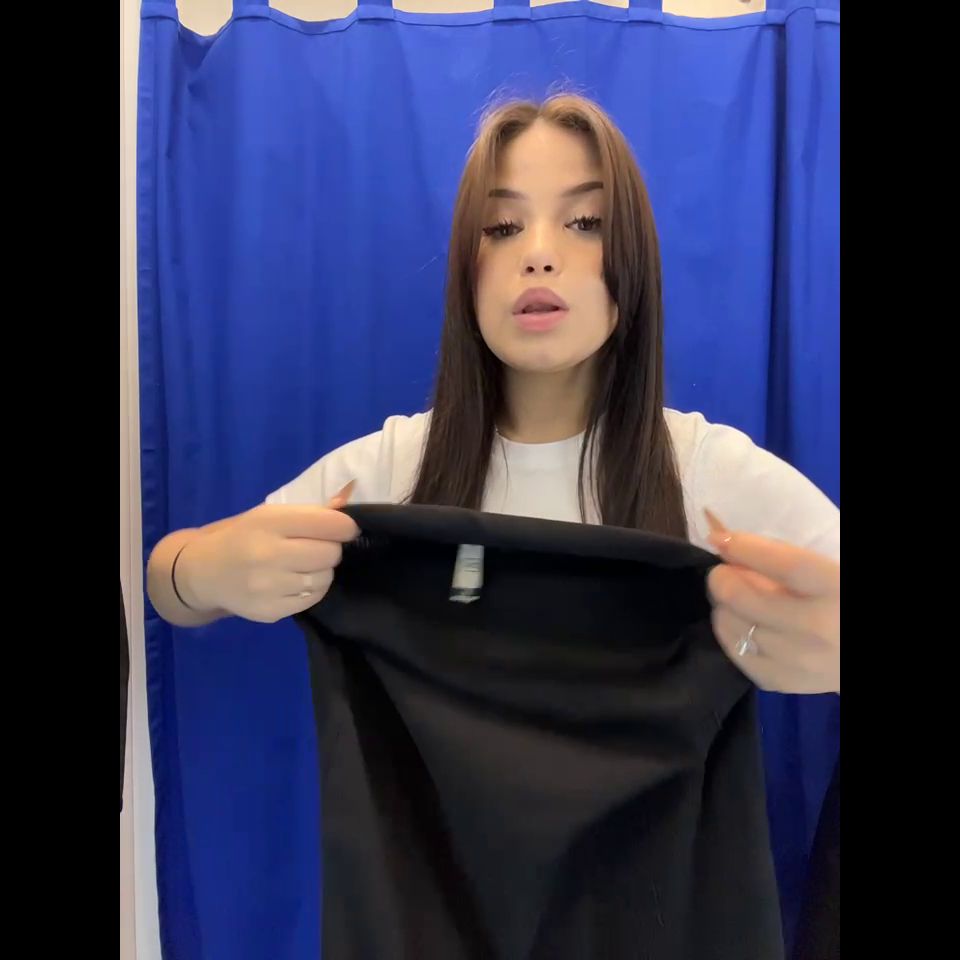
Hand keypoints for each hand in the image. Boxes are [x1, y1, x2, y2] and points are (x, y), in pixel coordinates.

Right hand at [176, 481, 358, 623]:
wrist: (204, 572)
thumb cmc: (244, 536)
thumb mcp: (270, 515)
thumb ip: (312, 510)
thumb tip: (350, 495)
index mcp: (268, 522)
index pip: (329, 523)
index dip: (345, 526)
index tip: (343, 528)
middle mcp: (267, 554)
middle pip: (330, 553)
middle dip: (330, 548)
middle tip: (316, 547)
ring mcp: (268, 587)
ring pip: (325, 578)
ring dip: (322, 570)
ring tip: (303, 565)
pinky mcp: (270, 612)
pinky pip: (313, 599)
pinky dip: (312, 589)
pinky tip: (295, 581)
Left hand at [704, 510, 839, 693]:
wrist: (862, 654)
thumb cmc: (841, 602)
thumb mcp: (828, 572)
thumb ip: (787, 559)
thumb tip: (731, 546)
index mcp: (835, 589)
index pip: (783, 565)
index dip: (745, 549)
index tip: (720, 538)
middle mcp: (816, 627)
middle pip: (742, 598)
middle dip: (722, 578)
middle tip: (724, 572)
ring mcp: (797, 660)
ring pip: (731, 625)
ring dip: (723, 605)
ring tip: (734, 598)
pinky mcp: (783, 682)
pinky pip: (736, 652)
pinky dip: (730, 633)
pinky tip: (742, 624)